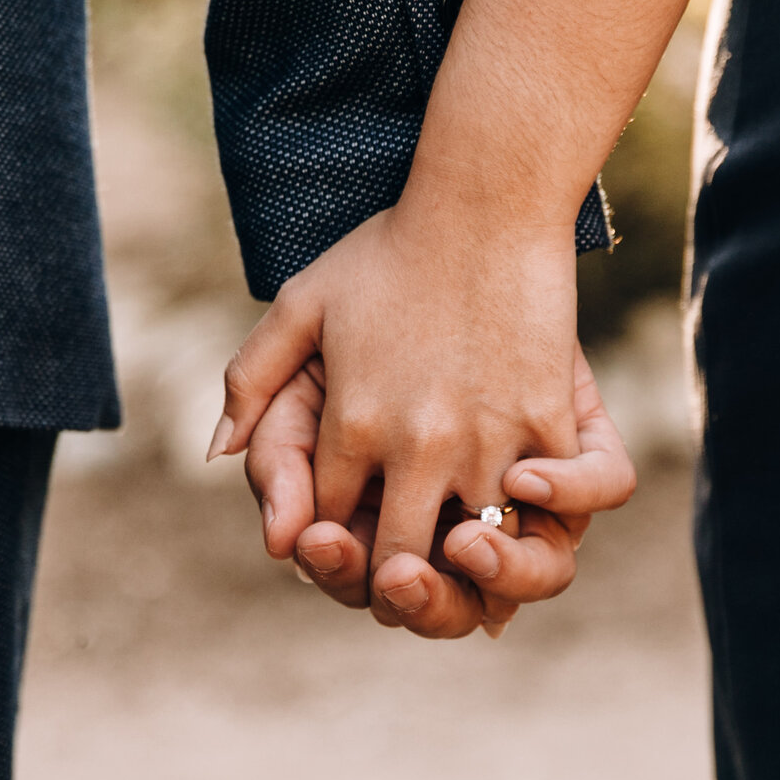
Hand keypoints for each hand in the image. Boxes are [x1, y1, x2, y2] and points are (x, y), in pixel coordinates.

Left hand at [211, 197, 592, 627]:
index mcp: (350, 424)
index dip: (332, 547)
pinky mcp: (548, 419)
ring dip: (470, 566)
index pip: (329, 527)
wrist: (483, 197)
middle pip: (398, 560)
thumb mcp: (301, 302)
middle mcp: (416, 444)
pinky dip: (544, 519)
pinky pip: (562, 503)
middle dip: (392, 581)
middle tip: (400, 572)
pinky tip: (522, 506)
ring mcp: (487, 436)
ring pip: (477, 550)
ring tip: (461, 551)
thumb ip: (250, 379)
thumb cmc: (389, 248)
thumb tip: (217, 456)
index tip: (346, 537)